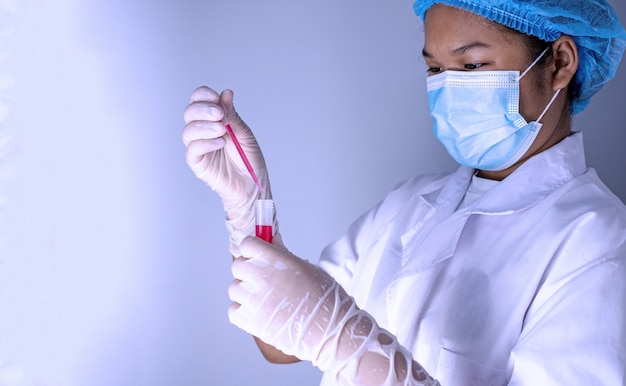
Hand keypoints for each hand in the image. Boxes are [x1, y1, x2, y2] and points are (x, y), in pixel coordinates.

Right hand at [183, 86, 271, 254]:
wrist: (252, 184)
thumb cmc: (249, 160)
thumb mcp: (244, 134)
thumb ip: (233, 115)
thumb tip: (226, 93)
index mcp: (213, 120)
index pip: (198, 101)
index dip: (203, 96)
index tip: (215, 97)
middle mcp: (202, 131)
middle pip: (189, 113)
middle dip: (203, 110)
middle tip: (220, 114)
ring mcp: (199, 147)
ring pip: (188, 131)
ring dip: (204, 126)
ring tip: (222, 130)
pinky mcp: (197, 163)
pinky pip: (193, 150)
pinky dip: (205, 143)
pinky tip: (220, 143)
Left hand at [229, 236, 438, 384]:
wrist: (337, 334)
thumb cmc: (331, 301)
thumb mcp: (311, 269)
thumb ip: (288, 260)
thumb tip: (274, 251)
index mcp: (278, 258)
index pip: (247, 242)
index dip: (254, 250)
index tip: (260, 256)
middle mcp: (261, 274)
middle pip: (239, 265)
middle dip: (252, 273)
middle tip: (271, 285)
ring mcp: (253, 297)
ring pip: (235, 288)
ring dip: (248, 294)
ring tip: (272, 302)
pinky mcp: (249, 320)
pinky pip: (235, 310)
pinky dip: (245, 312)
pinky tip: (264, 314)